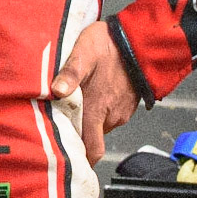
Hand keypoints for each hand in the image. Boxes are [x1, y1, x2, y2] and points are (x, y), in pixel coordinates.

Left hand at [50, 21, 138, 164]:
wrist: (139, 40)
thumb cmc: (109, 44)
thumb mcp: (84, 51)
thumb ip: (70, 72)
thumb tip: (57, 90)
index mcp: (97, 109)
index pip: (90, 150)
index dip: (77, 157)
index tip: (62, 156)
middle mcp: (110, 117)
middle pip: (90, 139)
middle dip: (77, 136)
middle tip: (59, 124)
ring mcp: (120, 112)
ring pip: (99, 126)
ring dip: (87, 120)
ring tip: (74, 104)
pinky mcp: (126, 106)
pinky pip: (109, 116)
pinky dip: (99, 111)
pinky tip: (91, 95)